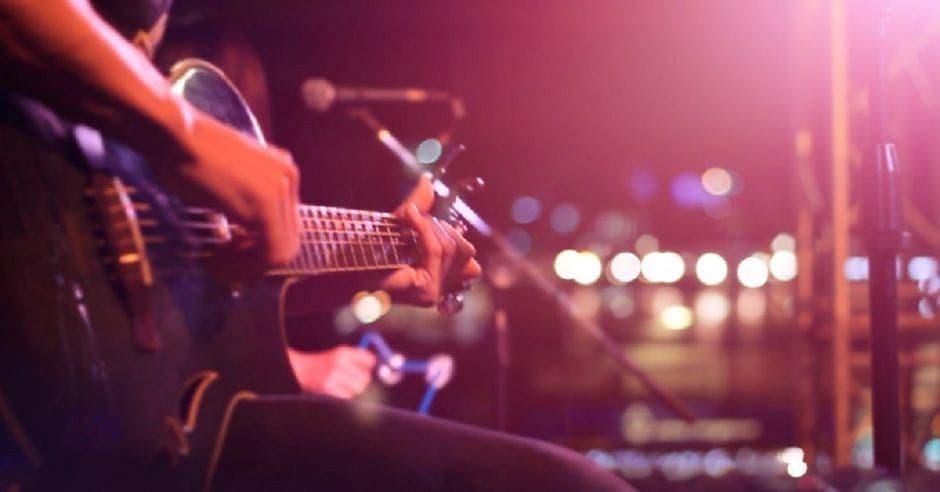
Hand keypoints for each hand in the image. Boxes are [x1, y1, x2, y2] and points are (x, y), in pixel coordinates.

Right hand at [153, 111, 299, 268]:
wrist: (173, 134)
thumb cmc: (186, 154)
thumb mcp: (228, 180)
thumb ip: (246, 202)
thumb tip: (246, 238)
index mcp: (283, 172)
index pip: (284, 225)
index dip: (257, 248)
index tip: (226, 251)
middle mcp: (289, 178)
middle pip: (287, 239)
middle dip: (254, 260)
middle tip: (220, 263)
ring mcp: (281, 191)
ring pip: (281, 252)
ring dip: (247, 267)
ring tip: (216, 262)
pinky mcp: (265, 206)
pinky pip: (268, 253)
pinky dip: (244, 266)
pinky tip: (216, 260)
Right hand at [286, 346, 375, 398]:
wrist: (304, 370)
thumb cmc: (324, 362)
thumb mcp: (339, 354)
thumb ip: (357, 357)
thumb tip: (375, 363)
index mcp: (343, 352)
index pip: (369, 359)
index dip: (371, 365)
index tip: (368, 368)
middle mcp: (339, 362)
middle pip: (365, 376)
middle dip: (363, 379)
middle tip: (357, 379)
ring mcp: (333, 375)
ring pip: (358, 387)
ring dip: (355, 388)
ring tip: (346, 384)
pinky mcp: (328, 387)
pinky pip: (348, 395)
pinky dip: (346, 394)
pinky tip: (340, 389)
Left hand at [380, 176, 481, 305]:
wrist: (346, 264)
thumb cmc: (367, 249)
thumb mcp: (400, 223)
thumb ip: (419, 205)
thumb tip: (427, 180)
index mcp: (441, 277)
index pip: (470, 257)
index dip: (455, 233)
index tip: (429, 221)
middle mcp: (441, 289)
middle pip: (466, 250)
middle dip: (441, 228)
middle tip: (415, 222)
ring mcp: (434, 293)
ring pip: (450, 247)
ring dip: (429, 227)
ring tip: (409, 221)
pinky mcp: (426, 292)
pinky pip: (436, 250)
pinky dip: (423, 229)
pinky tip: (408, 218)